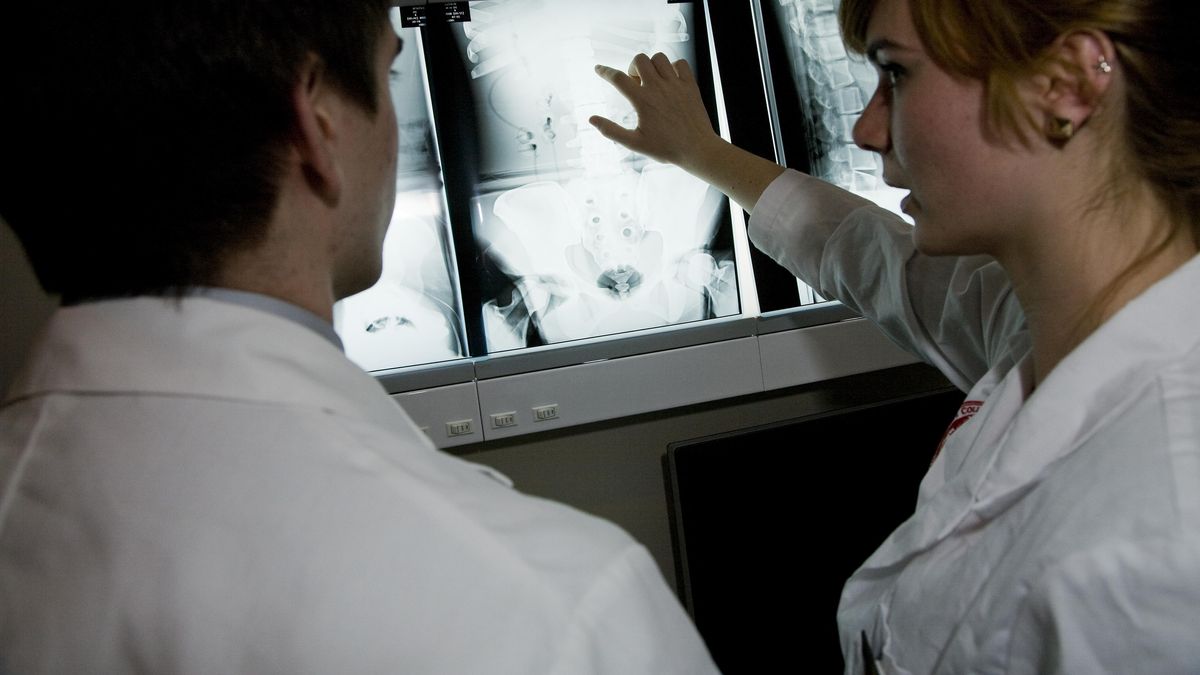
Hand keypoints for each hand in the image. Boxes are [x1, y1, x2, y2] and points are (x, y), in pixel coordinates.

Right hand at [589, 53, 721, 170]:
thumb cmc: (666, 148)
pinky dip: (673, 67)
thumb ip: (611, 131)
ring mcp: (676, 85)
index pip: (618, 78)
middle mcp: (658, 88)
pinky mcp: (690, 86)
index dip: (605, 72)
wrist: (697, 149)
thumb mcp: (635, 143)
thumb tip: (591, 119)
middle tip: (635, 83)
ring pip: (659, 58)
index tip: (598, 69)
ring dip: (652, 66)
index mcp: (643, 101)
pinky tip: (670, 81)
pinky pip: (680, 63)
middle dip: (632, 67)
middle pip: (639, 60)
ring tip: (652, 81)